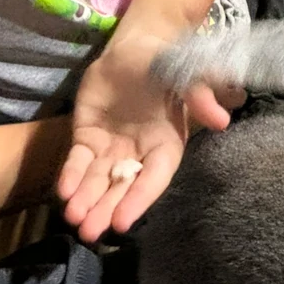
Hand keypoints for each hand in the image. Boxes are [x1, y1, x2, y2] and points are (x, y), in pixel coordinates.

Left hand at [58, 34, 242, 241]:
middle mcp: (138, 154)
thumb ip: (199, 95)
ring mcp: (111, 148)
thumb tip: (221, 120)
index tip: (122, 223)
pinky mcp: (87, 138)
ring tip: (73, 220)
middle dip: (106, 209)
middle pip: (122, 187)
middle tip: (89, 234)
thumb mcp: (184, 75)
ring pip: (98, 180)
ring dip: (86, 200)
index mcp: (166, 145)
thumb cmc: (163, 62)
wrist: (132, 50)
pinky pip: (78, 161)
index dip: (139, 200)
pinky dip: (70, 176)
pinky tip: (62, 192)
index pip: (154, 178)